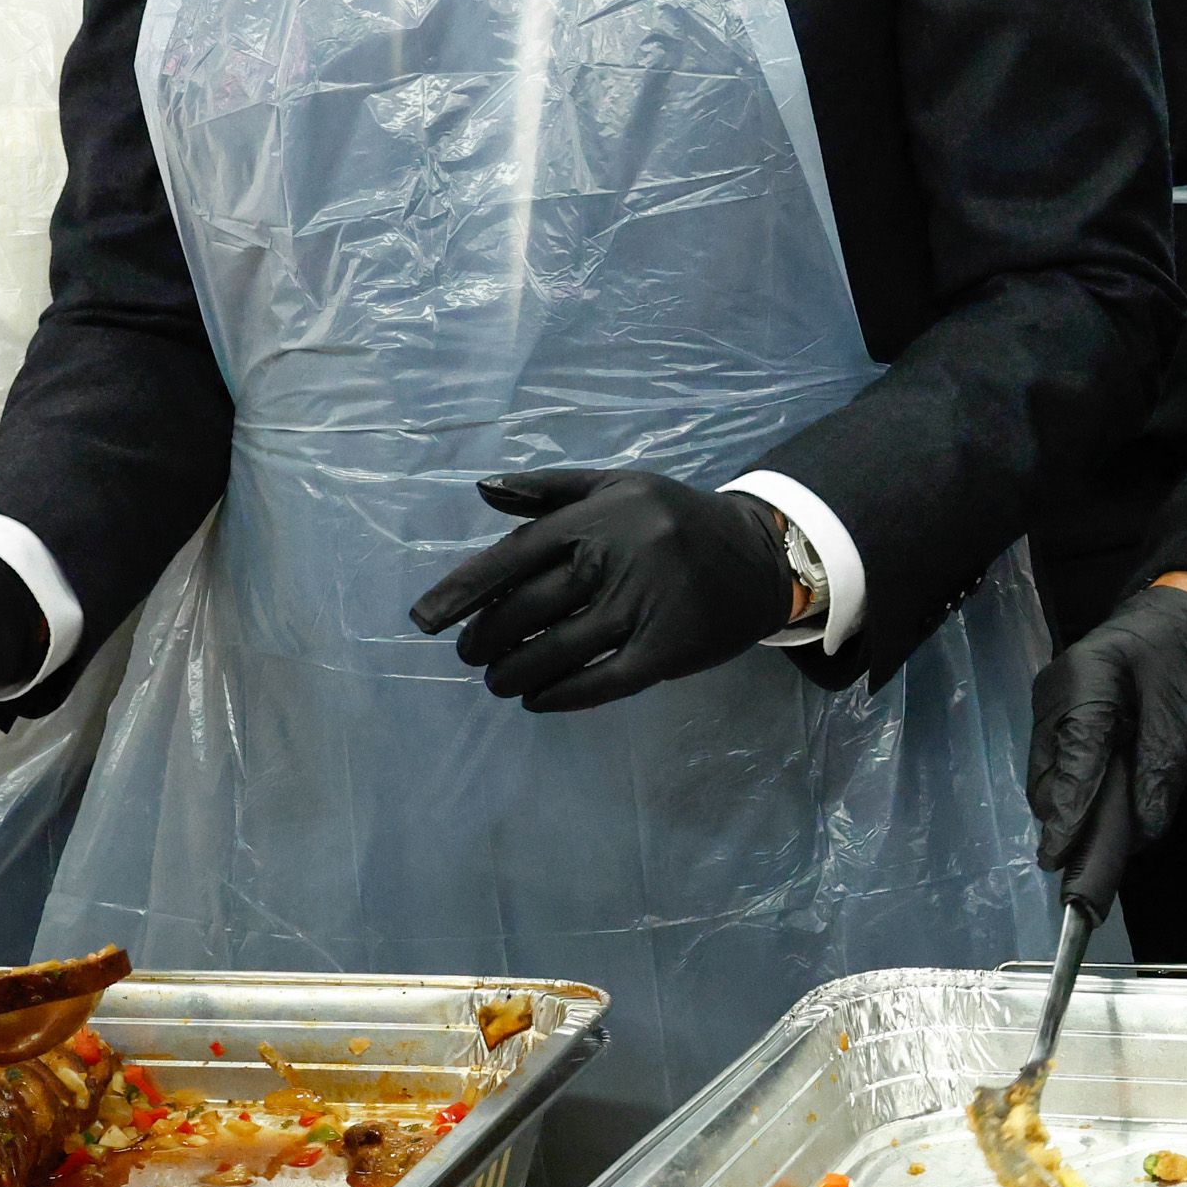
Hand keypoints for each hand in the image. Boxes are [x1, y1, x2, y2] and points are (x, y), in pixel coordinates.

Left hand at [410, 471, 799, 713]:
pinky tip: (537, 699)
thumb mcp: (619, 487)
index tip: (426, 619)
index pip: (515, 555)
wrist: (760, 555)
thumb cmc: (675, 519)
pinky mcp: (667, 651)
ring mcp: (644, 607)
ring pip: (558, 650)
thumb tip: (482, 491)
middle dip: (487, 638)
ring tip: (497, 680)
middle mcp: (618, 559)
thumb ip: (550, 489)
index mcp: (599, 517)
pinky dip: (562, 695)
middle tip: (471, 653)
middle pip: (529, 608)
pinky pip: (601, 682)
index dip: (464, 590)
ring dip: (515, 671)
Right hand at [1028, 580, 1186, 914]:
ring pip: (1052, 778)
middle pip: (1051, 777)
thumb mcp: (1186, 709)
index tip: (1059, 858)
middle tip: (1084, 876)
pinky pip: (1065, 767)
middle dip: (1066, 824)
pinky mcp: (1064, 718)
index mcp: (1085, 682)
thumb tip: (1146, 828)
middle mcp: (1057, 696)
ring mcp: (1055, 707)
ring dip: (1073, 813)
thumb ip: (1163, 767)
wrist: (1186, 605)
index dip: (1069, 816)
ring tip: (1094, 856)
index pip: (1074, 761)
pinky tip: (1101, 819)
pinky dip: (1081, 795)